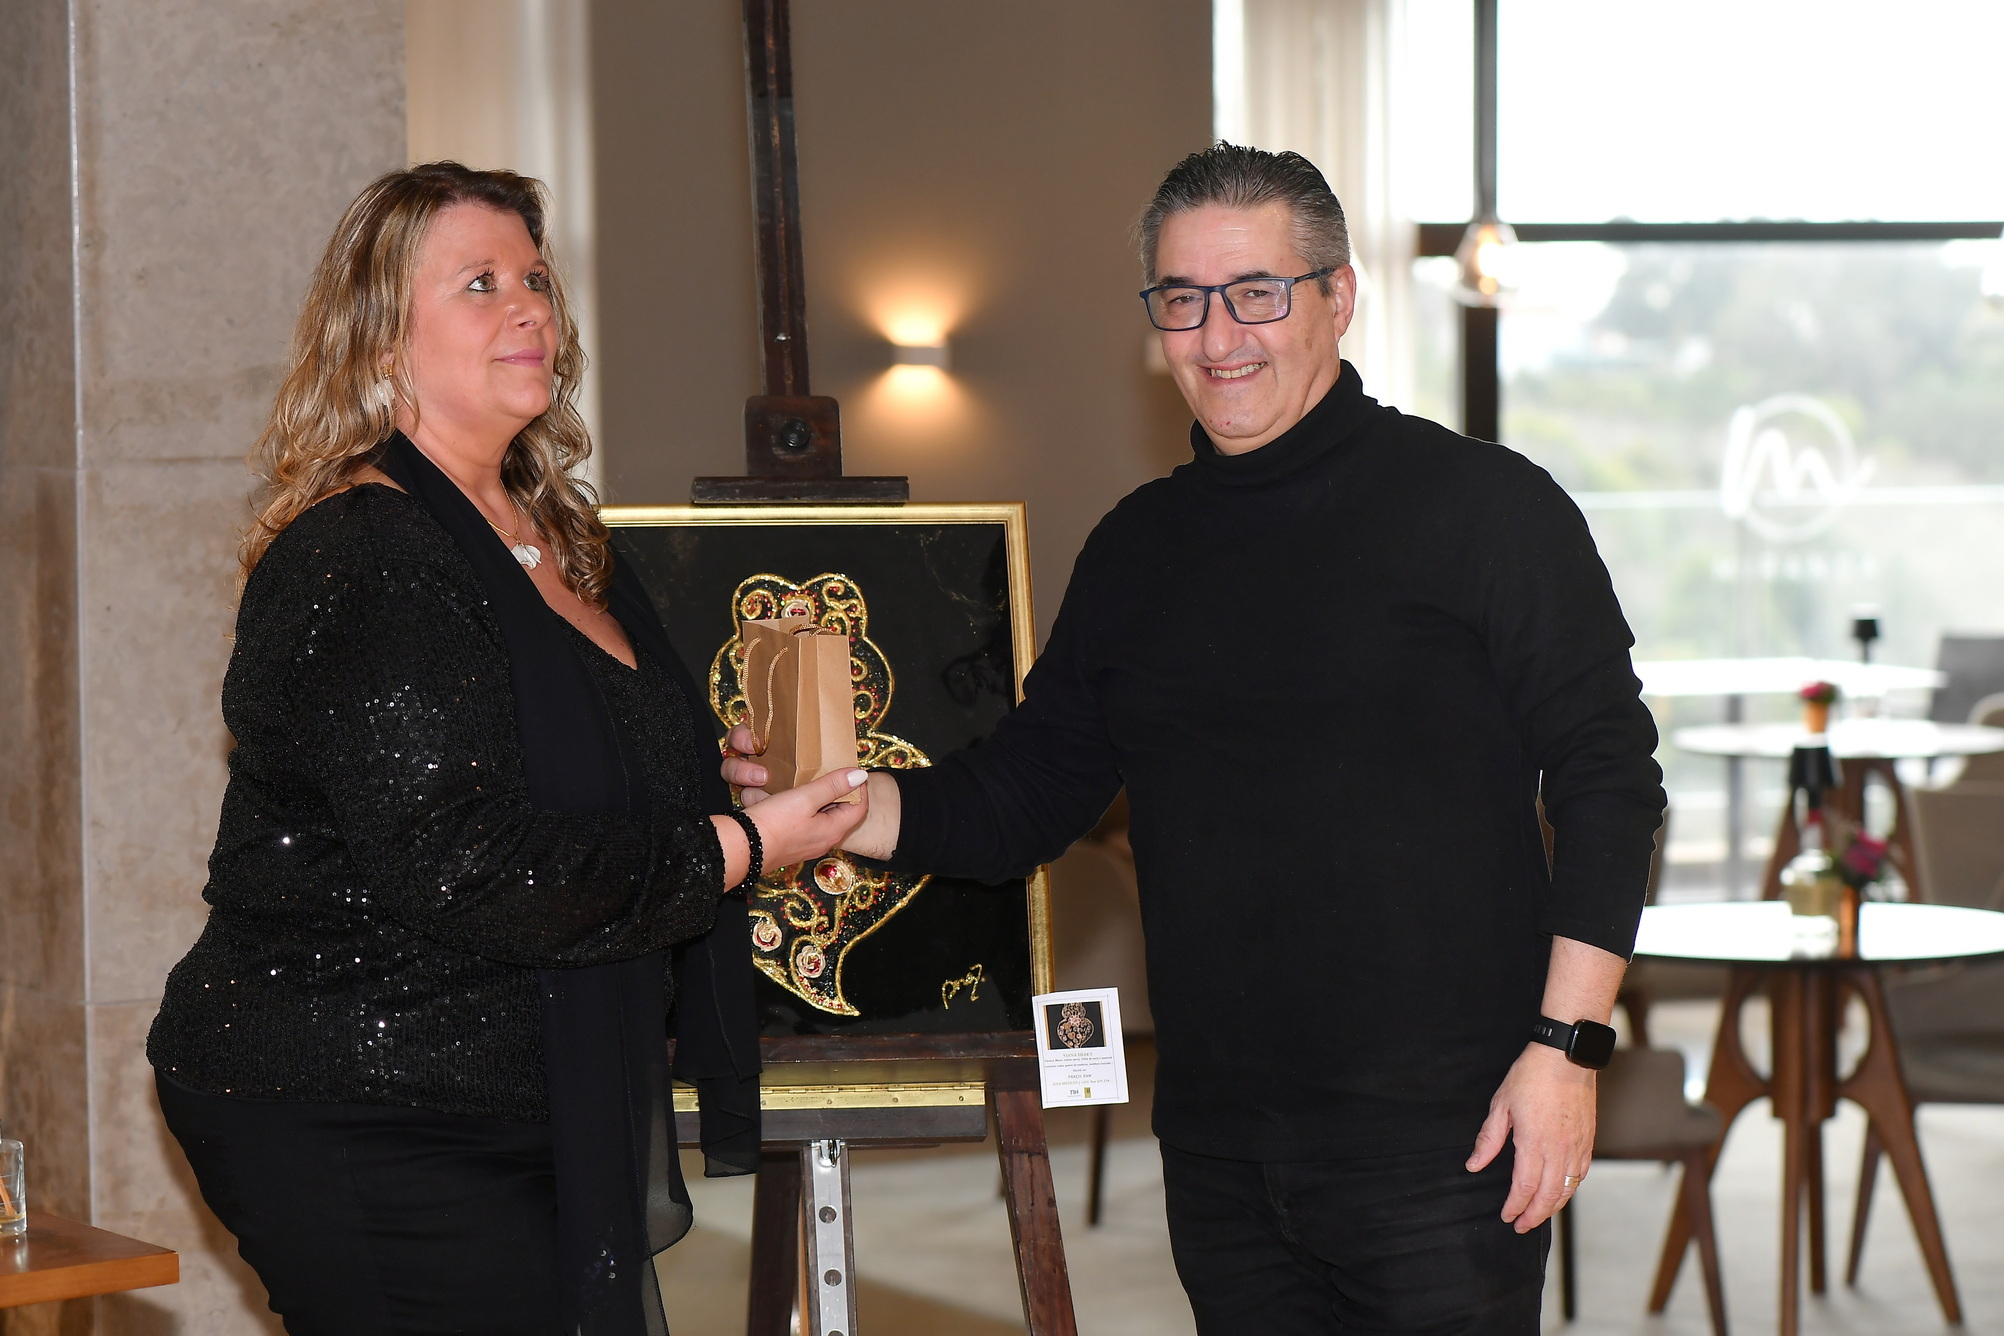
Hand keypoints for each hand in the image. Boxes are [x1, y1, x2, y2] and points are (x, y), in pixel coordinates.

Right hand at [723, 724, 902, 859]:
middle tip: (831, 771)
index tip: (850, 769)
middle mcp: (824, 840)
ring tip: (813, 780)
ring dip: (821, 798)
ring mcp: (807, 844)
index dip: (859, 787)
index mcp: (833, 830)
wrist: (741, 850)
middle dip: (840, 791)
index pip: (860, 807)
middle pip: (842, 812)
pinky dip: (805, 807)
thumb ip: (832, 785)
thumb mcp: (805, 798)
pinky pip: (806, 822)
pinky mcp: (791, 844)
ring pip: (823, 817)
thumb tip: (860, 775)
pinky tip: (792, 796)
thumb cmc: (774, 824)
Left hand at [1466, 1043, 1595, 1232]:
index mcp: (1534, 1143)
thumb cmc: (1531, 1076)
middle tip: (1521, 1226)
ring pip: (1567, 1189)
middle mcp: (1559, 1150)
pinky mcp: (1588, 1140)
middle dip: (1534, 1216)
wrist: (1566, 1057)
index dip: (1515, 1206)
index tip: (1506, 1216)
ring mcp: (1577, 1146)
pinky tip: (1560, 1193)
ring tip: (1538, 1215)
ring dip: (1552, 1207)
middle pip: (1548, 1196)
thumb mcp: (1500, 1105)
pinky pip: (1580, 1175)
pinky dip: (1570, 1190)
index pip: (1524, 1187)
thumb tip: (1473, 1165)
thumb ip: (1488, 1139)